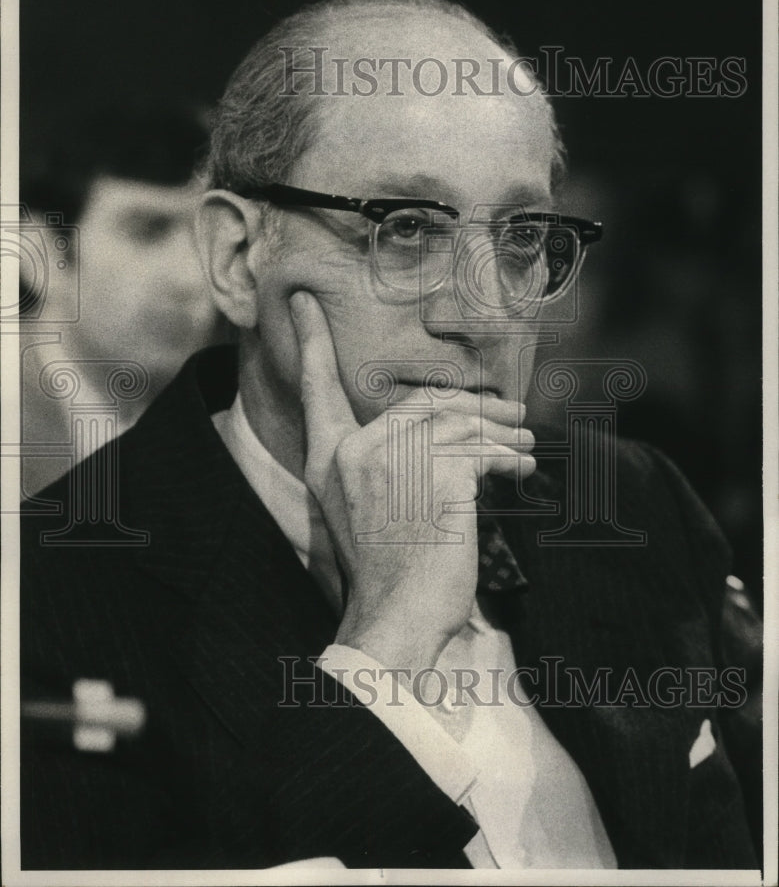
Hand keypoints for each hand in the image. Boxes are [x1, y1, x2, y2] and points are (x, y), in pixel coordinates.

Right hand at [290, 291, 534, 671]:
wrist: (398, 619)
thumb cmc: (388, 571)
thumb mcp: (363, 512)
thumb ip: (383, 466)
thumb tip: (439, 430)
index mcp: (327, 459)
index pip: (316, 387)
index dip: (310, 341)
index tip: (303, 302)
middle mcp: (354, 451)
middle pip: (421, 402)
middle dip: (474, 408)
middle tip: (511, 419)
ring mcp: (393, 460)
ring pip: (458, 422)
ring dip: (499, 434)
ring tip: (523, 448)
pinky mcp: (437, 474)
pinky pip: (480, 450)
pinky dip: (506, 459)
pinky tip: (518, 472)